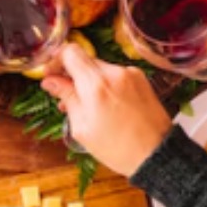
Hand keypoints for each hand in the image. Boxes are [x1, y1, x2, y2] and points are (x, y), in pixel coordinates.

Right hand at [42, 45, 170, 175]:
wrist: (156, 155)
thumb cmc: (117, 148)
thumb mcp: (83, 128)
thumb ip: (67, 98)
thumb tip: (50, 81)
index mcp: (96, 84)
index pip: (70, 52)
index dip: (57, 60)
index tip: (52, 75)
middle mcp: (114, 72)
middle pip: (85, 60)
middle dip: (73, 75)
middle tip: (66, 97)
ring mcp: (130, 73)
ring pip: (100, 68)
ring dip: (90, 81)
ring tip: (89, 106)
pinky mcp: (142, 78)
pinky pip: (116, 75)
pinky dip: (107, 85)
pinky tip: (108, 105)